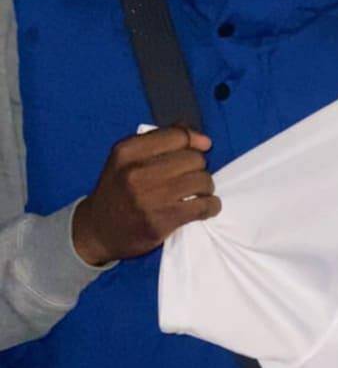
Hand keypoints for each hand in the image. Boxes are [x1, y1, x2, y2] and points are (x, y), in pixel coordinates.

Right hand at [73, 127, 221, 265]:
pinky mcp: (161, 221)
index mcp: (127, 151)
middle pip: (194, 158)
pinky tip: (204, 207)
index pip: (178, 136)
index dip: (195, 140)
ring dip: (205, 187)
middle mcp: (136, 172)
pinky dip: (211, 206)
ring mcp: (149, 198)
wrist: (97, 231)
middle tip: (190, 177)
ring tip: (197, 193)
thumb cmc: (118, 191)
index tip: (201, 148)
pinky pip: (203, 206)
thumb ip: (159, 142)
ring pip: (202, 181)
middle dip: (198, 167)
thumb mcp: (126, 159)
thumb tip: (201, 139)